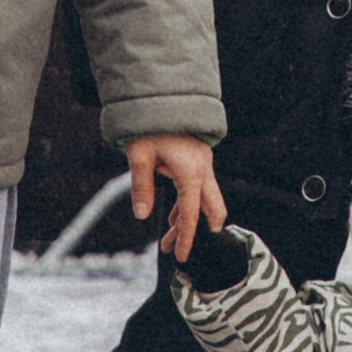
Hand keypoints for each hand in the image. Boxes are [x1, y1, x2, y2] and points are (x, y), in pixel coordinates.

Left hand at [127, 134, 223, 260]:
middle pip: (211, 208)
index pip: (191, 212)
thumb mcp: (140, 155)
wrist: (165, 95)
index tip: (181, 256)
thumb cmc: (151, 124)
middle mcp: (203, 169)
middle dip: (197, 232)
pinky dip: (187, 205)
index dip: (186, 236)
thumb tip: (142, 214)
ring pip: (203, 200)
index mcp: (191, 171)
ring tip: (166, 241)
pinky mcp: (197, 160)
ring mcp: (203, 164)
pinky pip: (197, 189)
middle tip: (179, 250)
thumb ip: (142, 186)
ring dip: (187, 220)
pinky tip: (171, 216)